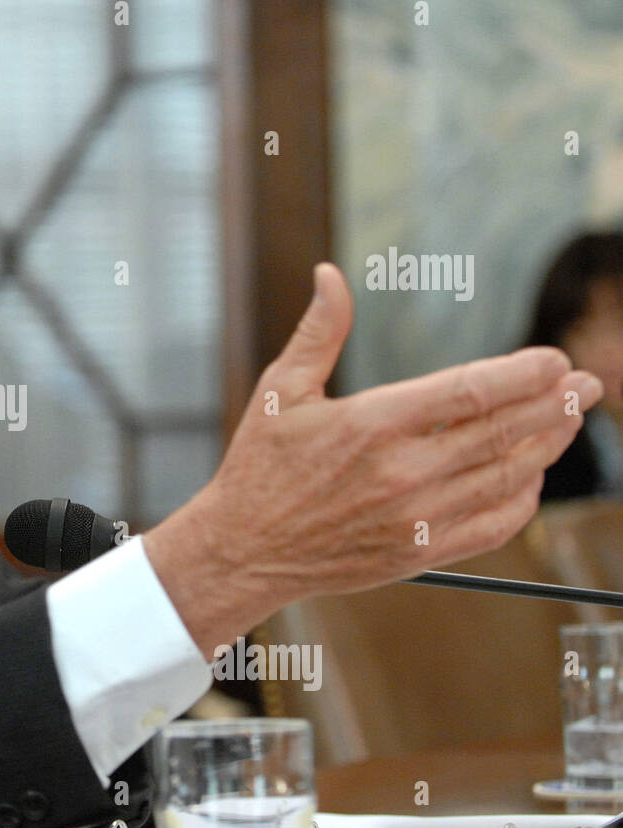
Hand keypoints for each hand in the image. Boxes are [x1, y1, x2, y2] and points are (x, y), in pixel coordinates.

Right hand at [143, 262, 603, 657]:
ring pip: (506, 478)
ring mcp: (414, 517)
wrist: (243, 551)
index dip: (522, 373)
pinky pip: (492, 526)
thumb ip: (318, 332)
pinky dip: (522, 500)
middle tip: (585, 383)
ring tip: (569, 420)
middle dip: (553, 404)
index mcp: (370, 425)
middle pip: (502, 432)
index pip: (469, 392)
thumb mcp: (279, 391)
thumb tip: (331, 275)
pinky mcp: (419, 552)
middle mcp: (400, 473)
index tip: (551, 358)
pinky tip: (529, 477)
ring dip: (548, 446)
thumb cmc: (259, 469)